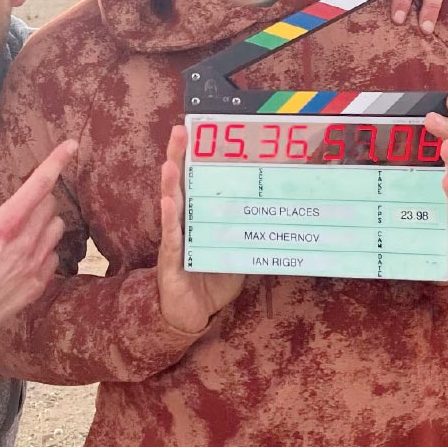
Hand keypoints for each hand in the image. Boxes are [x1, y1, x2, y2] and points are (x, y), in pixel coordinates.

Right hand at [0, 141, 77, 349]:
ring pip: (56, 227)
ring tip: (19, 230)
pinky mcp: (39, 284)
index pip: (39, 184)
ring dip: (44, 222)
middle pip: (50, 204)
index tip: (72, 145)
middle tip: (15, 206)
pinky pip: (54, 254)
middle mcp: (26, 243)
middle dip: (38, 198)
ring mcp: (35, 265)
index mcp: (5, 224)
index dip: (57, 161)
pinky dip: (44, 248)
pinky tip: (22, 254)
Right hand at [157, 126, 243, 333]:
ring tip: (169, 162)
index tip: (199, 130)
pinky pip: (171, 238)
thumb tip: (279, 214)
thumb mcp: (239, 254)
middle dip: (179, 157)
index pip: (197, 182)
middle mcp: (184, 223)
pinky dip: (170, 218)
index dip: (196, 157)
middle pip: (180, 185)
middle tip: (180, 130)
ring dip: (170, 184)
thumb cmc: (213, 282)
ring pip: (171, 206)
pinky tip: (168, 202)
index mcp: (199, 219)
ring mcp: (174, 240)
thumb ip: (250, 233)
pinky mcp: (171, 261)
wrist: (192, 316)